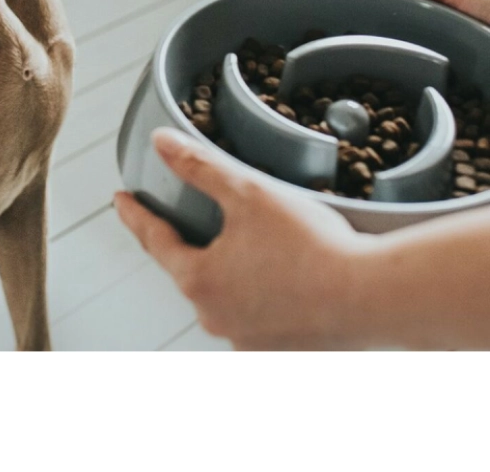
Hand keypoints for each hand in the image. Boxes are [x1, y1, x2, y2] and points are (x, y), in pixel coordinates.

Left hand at [115, 129, 375, 349]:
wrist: (374, 297)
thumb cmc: (309, 244)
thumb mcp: (246, 192)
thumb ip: (198, 166)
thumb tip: (159, 141)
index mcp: (199, 281)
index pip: (155, 240)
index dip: (136, 215)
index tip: (121, 199)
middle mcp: (217, 320)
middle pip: (189, 273)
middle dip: (185, 246)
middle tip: (181, 221)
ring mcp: (249, 342)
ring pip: (225, 299)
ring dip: (226, 276)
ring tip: (239, 249)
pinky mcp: (282, 353)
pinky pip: (258, 320)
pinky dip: (259, 299)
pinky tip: (278, 282)